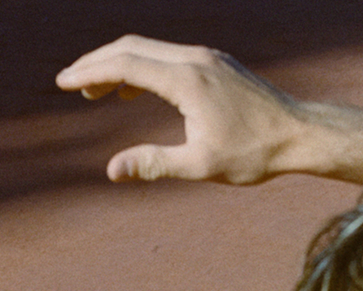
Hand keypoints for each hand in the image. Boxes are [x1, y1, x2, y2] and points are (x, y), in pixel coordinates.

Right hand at [54, 37, 303, 184]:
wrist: (299, 135)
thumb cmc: (254, 154)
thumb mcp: (200, 166)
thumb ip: (154, 164)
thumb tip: (112, 171)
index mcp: (186, 79)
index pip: (125, 65)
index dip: (90, 72)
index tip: (63, 83)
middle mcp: (194, 58)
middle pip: (131, 48)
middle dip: (96, 64)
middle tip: (70, 84)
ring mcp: (206, 57)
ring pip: (150, 49)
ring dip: (119, 66)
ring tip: (96, 93)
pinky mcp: (215, 63)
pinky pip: (168, 56)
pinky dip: (143, 68)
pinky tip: (135, 92)